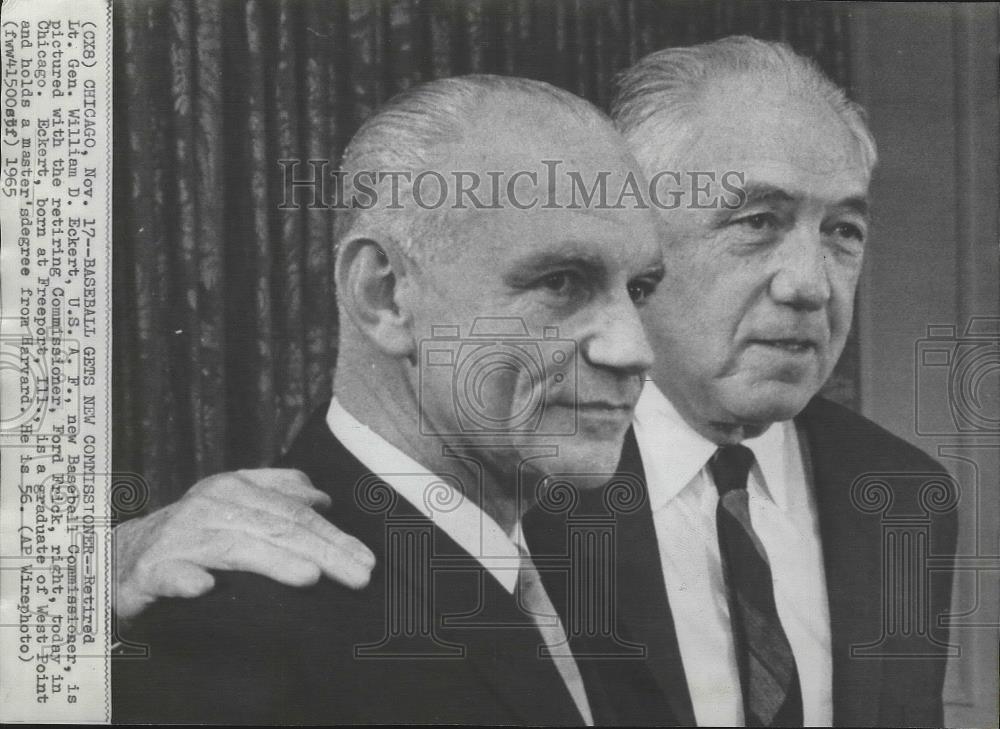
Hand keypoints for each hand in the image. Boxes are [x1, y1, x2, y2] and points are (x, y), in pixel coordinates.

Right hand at [113, 469, 375, 619]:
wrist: (122, 554)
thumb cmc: (193, 532)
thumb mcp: (235, 505)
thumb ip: (277, 494)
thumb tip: (321, 498)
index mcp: (235, 489)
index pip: (294, 513)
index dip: (333, 535)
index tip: (366, 560)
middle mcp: (210, 506)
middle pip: (276, 529)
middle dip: (323, 551)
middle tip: (357, 575)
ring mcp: (178, 537)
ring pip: (234, 548)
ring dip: (271, 562)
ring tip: (309, 577)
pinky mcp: (148, 569)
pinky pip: (167, 574)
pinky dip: (185, 580)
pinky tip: (205, 587)